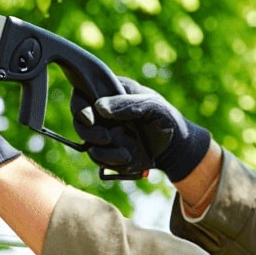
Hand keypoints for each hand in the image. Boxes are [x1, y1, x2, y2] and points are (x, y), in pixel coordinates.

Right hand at [70, 77, 210, 181]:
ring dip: (103, 153)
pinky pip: (99, 158)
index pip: (83, 94)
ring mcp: (104, 132)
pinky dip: (111, 162)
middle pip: (80, 122)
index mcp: (111, 92)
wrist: (175, 146)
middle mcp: (102, 113)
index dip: (80, 107)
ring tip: (126, 156)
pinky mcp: (108, 150)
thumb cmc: (166, 118)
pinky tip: (128, 160)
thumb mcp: (152, 106)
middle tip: (107, 138)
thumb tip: (99, 107)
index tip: (90, 118)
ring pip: (88, 143)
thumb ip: (127, 104)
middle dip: (90, 133)